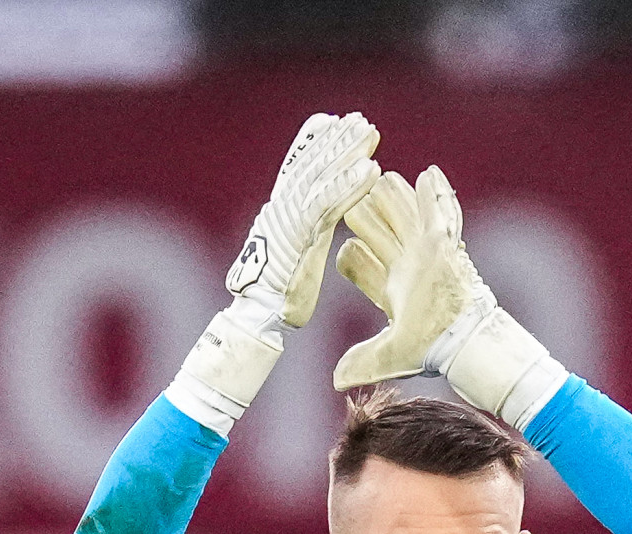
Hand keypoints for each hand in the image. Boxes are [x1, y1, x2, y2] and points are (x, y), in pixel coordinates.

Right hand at [228, 110, 381, 329]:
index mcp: (279, 211)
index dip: (314, 142)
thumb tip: (306, 231)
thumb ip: (300, 236)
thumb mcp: (289, 255)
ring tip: (371, 132)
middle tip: (361, 120)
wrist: (259, 314)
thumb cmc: (276, 295)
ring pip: (323, 176)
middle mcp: (282, 207)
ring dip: (348, 152)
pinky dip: (351, 185)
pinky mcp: (303, 235)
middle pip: (313, 164)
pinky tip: (371, 171)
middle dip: (337, 139)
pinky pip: (330, 204)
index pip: (298, 167)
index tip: (332, 122)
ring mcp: (291, 219)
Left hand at [334, 166, 567, 424]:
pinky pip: (440, 210)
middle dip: (364, 214)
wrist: (465, 341)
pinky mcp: (446, 241)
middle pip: (378, 228)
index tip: (342, 250)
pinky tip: (429, 173)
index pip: (359, 261)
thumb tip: (335, 380)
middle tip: (352, 198)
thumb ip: (363, 362)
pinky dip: (436, 193)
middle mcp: (406, 264)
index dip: (349, 255)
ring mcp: (426, 249)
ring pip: (403, 212)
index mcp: (389, 286)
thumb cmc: (433, 348)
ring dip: (391, 197)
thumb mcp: (390, 355)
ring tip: (379, 179)